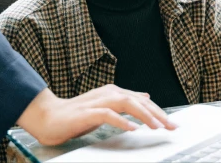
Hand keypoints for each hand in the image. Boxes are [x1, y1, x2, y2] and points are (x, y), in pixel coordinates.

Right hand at [17, 86, 177, 145]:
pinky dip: (122, 121)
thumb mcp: (106, 107)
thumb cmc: (77, 115)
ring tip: (156, 126)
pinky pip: (108, 115)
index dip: (159, 111)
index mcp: (114, 92)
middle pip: (139, 101)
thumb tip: (145, 98)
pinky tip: (132, 128)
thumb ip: (125, 102)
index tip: (172, 123)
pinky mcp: (88, 112)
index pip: (142, 101)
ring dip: (144, 115)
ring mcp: (98, 101)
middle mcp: (109, 93)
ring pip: (127, 104)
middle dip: (158, 113)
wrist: (48, 116)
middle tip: (171, 126)